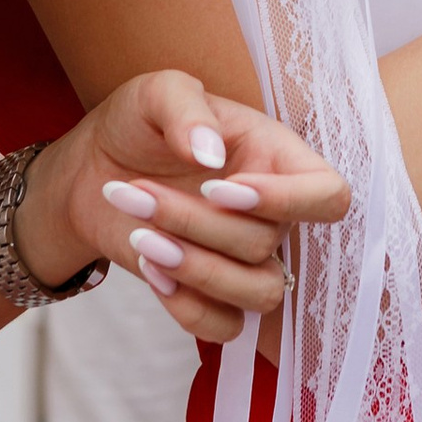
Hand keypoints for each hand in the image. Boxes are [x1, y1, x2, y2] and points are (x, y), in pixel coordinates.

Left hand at [24, 69, 349, 344]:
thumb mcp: (156, 93)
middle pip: (266, 243)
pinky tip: (151, 270)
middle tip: (135, 192)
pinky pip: (228, 328)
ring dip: (195, 270)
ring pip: (260, 293)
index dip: (288, 201)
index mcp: (277, 158)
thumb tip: (210, 155)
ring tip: (139, 236)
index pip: (328, 195)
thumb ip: (186, 108)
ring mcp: (247, 260)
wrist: (93, 168)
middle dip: (194, 223)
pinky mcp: (216, 296)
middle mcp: (272, 214)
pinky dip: (188, 308)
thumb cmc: (138, 124)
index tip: (217, 189)